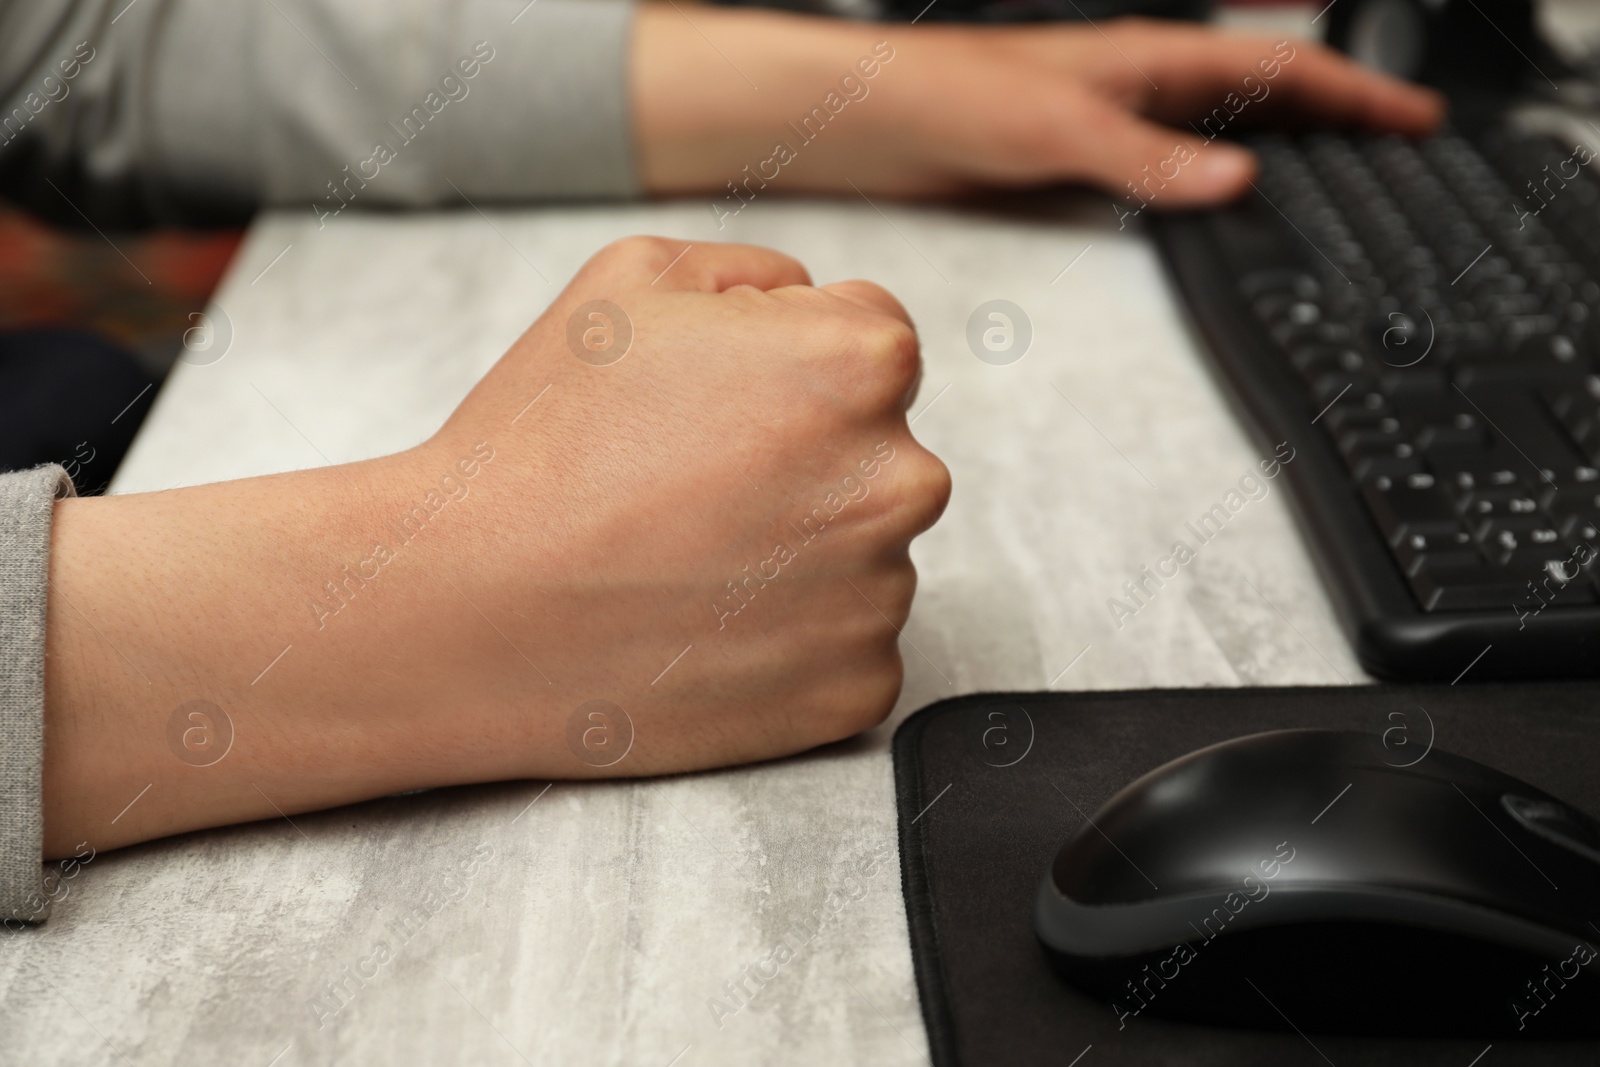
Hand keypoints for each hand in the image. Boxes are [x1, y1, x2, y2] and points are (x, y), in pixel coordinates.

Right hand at [42, 238, 948, 856]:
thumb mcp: (632, 280)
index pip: (876, 340)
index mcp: (863, 364)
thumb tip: (806, 306)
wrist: (471, 614)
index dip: (790, 361)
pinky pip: (848, 649)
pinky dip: (793, 642)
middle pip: (878, 453)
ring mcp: (881, 598)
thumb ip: (755, 274)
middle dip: (808, 460)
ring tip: (686, 561)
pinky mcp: (854, 692)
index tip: (718, 403)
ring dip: (801, 555)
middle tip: (692, 487)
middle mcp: (897, 481)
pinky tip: (704, 625)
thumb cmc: (541, 442)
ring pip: (863, 555)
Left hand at [632, 9, 1443, 207]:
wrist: (875, 122)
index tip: (1413, 117)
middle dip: (1335, 116)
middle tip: (1395, 145)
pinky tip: (1219, 207)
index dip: (1352, 92)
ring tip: (1335, 176)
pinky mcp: (1079, 159)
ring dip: (1281, 146)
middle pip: (1262, 94)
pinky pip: (1171, 166)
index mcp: (1151, 58)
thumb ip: (1148, 156)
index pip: (1278, 68)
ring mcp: (1114, 121)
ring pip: (1221, 128)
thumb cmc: (950, 95)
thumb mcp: (1061, 127)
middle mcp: (1140, 84)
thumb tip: (1234, 179)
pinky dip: (1214, 181)